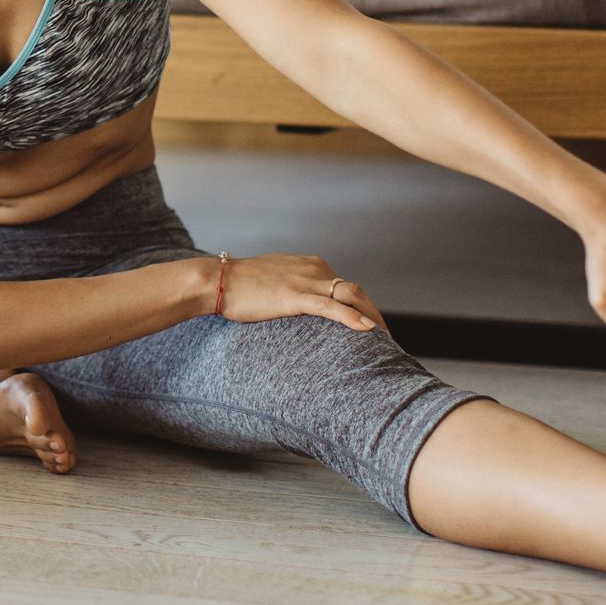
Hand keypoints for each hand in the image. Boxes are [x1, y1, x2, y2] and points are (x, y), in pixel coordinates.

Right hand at [213, 252, 389, 335]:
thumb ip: (292, 287)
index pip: (345, 286)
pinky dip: (353, 318)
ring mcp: (305, 281)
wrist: (218, 281)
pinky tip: (368, 331)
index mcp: (309, 265)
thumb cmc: (239, 284)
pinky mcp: (295, 296)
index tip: (370, 324)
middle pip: (355, 291)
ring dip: (372, 317)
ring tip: (386, 339)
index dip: (361, 306)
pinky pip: (332, 307)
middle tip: (387, 337)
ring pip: (350, 297)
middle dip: (374, 313)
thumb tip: (297, 304)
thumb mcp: (273, 280)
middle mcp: (313, 269)